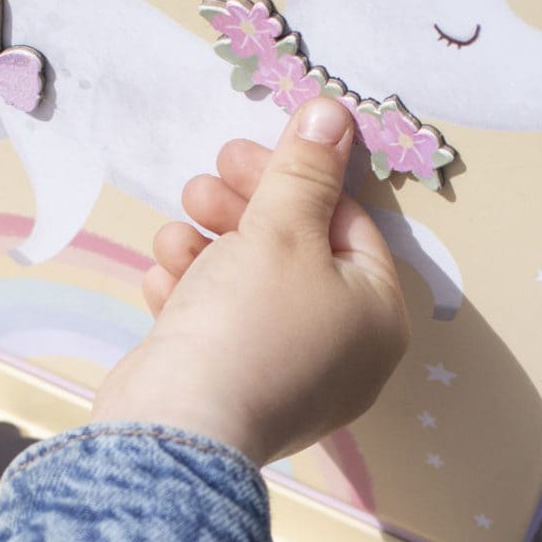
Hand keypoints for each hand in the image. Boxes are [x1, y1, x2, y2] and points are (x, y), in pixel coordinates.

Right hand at [90, 96, 410, 467]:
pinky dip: (193, 295)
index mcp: (377, 315)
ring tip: (175, 231)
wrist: (180, 429)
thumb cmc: (249, 324)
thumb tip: (333, 112)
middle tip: (202, 180)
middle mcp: (343, 352)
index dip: (295, 177)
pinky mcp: (235, 390)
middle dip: (243, 209)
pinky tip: (164, 277)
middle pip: (296, 252)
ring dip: (209, 247)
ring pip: (251, 287)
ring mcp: (289, 376)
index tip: (243, 151)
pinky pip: (222, 326)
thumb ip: (306, 168)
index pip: (347, 223)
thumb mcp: (283, 228)